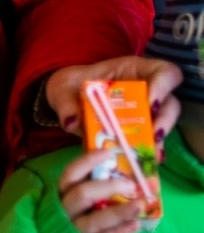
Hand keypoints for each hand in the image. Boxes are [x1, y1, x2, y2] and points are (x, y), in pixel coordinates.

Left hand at [44, 58, 181, 145]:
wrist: (64, 101)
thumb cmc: (70, 86)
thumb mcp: (63, 89)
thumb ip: (65, 103)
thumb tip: (72, 122)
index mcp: (133, 71)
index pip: (163, 72)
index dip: (163, 85)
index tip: (151, 102)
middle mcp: (145, 91)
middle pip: (169, 102)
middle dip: (164, 119)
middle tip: (153, 134)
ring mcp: (143, 113)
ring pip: (162, 124)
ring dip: (157, 139)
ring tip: (149, 153)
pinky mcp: (136, 132)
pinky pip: (147, 142)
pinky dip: (144, 152)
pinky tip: (139, 161)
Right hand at [57, 147, 144, 232]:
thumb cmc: (76, 211)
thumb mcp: (76, 194)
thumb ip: (93, 182)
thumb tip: (122, 164)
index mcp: (62, 192)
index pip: (71, 174)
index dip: (87, 162)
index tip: (108, 152)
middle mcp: (66, 210)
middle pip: (82, 195)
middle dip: (108, 187)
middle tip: (130, 185)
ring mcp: (75, 229)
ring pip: (94, 221)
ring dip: (119, 212)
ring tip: (140, 205)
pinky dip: (120, 232)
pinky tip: (136, 224)